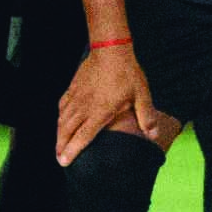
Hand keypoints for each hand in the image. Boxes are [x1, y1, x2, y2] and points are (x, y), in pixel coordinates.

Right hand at [56, 43, 162, 163]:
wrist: (110, 49)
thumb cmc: (127, 73)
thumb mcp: (141, 94)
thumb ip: (146, 116)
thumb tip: (153, 135)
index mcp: (99, 112)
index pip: (83, 136)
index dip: (73, 150)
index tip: (65, 162)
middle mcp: (84, 107)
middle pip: (67, 131)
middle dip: (61, 147)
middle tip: (60, 160)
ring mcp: (76, 97)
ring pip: (62, 120)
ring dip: (58, 135)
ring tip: (58, 146)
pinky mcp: (72, 88)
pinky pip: (62, 106)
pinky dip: (59, 117)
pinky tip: (61, 121)